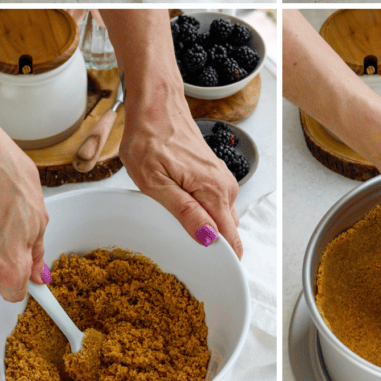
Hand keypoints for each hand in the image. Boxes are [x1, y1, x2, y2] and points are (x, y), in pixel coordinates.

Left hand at [102, 9, 242, 259]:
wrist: (155, 103)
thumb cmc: (149, 137)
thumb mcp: (155, 180)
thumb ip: (183, 211)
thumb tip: (206, 238)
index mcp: (213, 190)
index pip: (231, 240)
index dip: (220, 262)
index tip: (205, 277)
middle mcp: (225, 187)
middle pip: (228, 234)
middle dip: (211, 251)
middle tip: (181, 259)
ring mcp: (220, 180)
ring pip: (221, 221)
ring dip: (205, 233)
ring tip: (178, 236)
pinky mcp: (213, 176)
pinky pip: (214, 207)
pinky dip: (202, 217)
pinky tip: (182, 216)